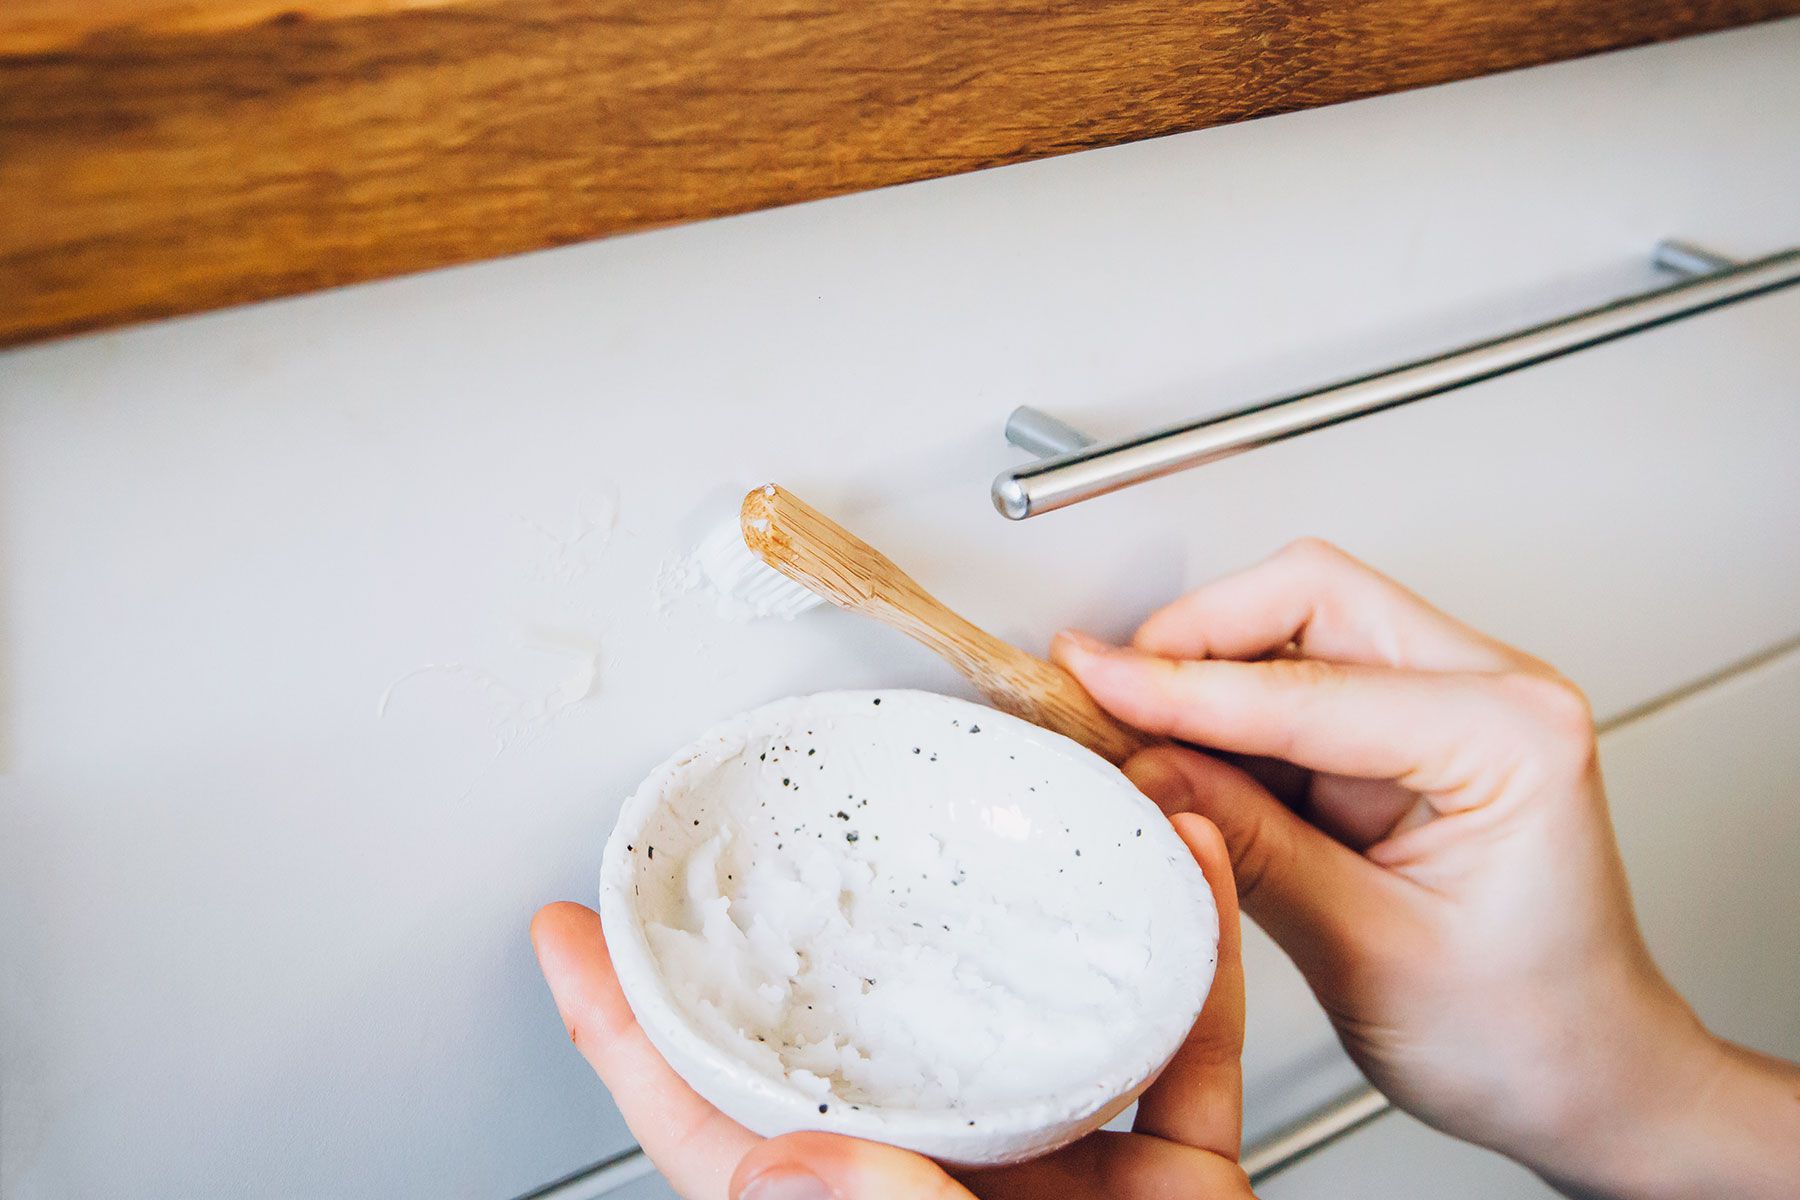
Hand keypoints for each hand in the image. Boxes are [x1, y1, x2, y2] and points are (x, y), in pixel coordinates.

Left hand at [532, 815, 1255, 1199]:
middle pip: (865, 1040)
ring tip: (1018, 809)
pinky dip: (1191, 954)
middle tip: (789, 821)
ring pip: (1025, 1010)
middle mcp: (951, 1196)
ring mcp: (1061, 1181)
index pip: (713, 1129)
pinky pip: (1178, 1042)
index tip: (565, 940)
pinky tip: (1185, 870)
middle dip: (832, 924)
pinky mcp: (1170, 1178)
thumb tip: (786, 1174)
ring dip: (1037, 907)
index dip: (626, 1034)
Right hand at [1052, 538, 1799, 1199]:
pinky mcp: (1405, 732)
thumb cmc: (1528, 1032)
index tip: (1093, 681)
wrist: (1585, 1076)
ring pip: (1293, 626)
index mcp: (1512, 737)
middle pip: (1308, 596)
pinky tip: (1177, 757)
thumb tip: (1145, 771)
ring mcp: (1450, 703)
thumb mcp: (1367, 952)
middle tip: (1105, 693)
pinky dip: (1226, 715)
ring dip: (1205, 675)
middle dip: (1194, 637)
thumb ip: (1251, 850)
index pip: (1310, 684)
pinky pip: (1295, 685)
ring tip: (1129, 736)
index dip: (1183, 684)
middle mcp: (1492, 694)